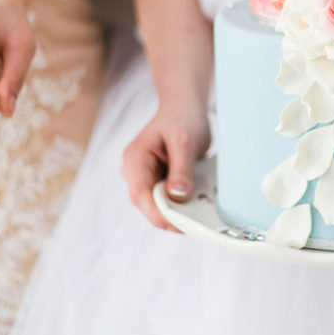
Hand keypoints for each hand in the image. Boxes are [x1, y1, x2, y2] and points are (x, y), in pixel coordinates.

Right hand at [121, 104, 210, 230]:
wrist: (184, 109)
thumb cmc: (183, 119)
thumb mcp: (185, 141)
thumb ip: (181, 169)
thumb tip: (178, 195)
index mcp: (135, 158)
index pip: (140, 193)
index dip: (158, 212)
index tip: (179, 224)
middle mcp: (135, 170)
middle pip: (147, 204)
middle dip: (169, 215)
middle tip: (194, 225)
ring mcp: (145, 177)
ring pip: (156, 205)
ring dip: (176, 211)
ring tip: (198, 216)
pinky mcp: (157, 182)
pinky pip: (166, 200)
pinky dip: (180, 204)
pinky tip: (196, 206)